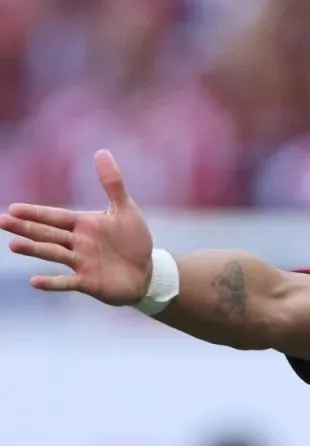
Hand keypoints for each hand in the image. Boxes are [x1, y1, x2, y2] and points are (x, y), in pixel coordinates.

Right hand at [0, 150, 153, 305]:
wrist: (148, 272)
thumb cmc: (134, 240)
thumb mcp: (126, 209)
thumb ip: (112, 183)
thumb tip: (101, 151)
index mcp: (83, 224)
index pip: (55, 216)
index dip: (36, 213)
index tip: (13, 208)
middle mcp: (77, 243)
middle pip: (48, 233)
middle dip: (26, 228)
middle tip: (1, 221)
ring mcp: (81, 263)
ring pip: (54, 254)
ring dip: (34, 250)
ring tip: (13, 245)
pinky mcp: (88, 282)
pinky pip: (67, 282)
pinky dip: (52, 282)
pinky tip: (33, 281)